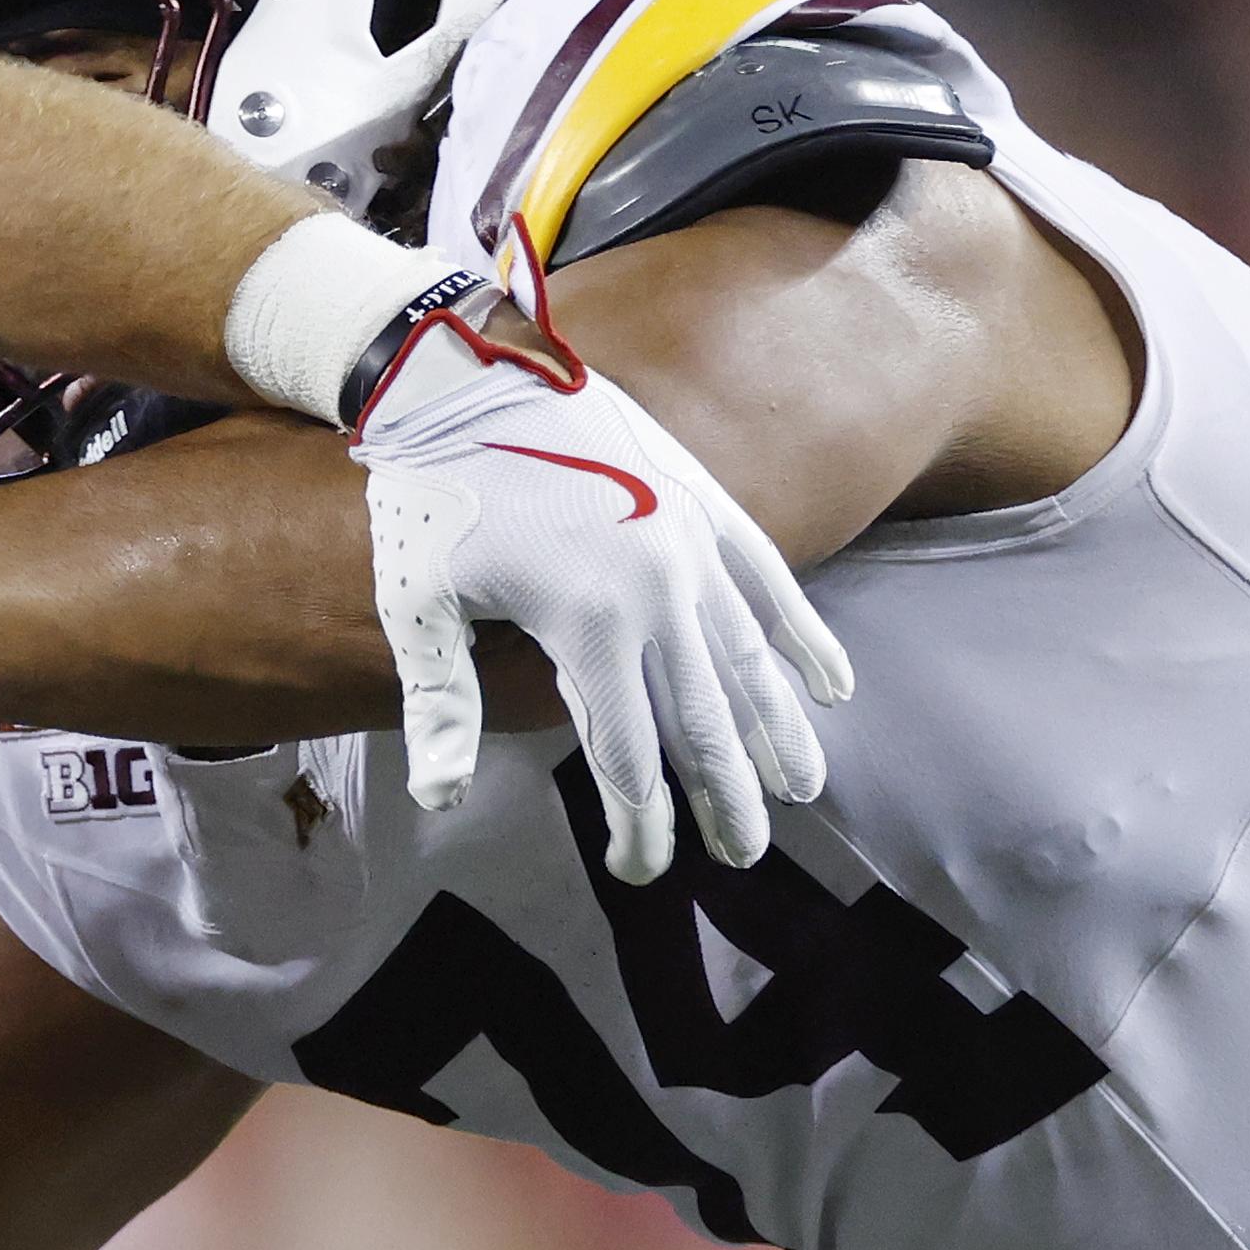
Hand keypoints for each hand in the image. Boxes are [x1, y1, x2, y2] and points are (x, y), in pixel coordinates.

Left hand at [351, 265, 851, 882]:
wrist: (469, 377)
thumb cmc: (431, 495)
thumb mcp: (418, 602)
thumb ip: (439, 702)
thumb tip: (438, 798)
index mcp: (588, 624)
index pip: (625, 754)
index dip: (638, 823)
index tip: (639, 872)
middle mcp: (659, 591)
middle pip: (702, 721)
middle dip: (726, 796)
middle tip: (741, 855)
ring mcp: (693, 546)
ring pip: (749, 661)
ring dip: (776, 731)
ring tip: (801, 790)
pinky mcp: (707, 506)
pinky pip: (770, 584)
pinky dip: (803, 638)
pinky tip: (831, 687)